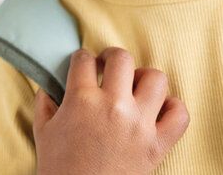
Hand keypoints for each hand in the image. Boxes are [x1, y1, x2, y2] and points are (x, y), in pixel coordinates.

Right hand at [33, 47, 189, 174]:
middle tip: (108, 69)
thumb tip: (48, 88)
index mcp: (81, 100)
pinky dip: (172, 109)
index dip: (82, 60)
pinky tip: (158, 111)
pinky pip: (179, 114)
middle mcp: (113, 105)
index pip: (84, 59)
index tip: (84, 67)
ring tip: (134, 89)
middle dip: (112, 59)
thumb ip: (45, 105)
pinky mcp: (157, 144)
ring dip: (144, 80)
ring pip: (156, 78)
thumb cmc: (60, 171)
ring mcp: (139, 124)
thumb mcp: (43, 134)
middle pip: (122, 59)